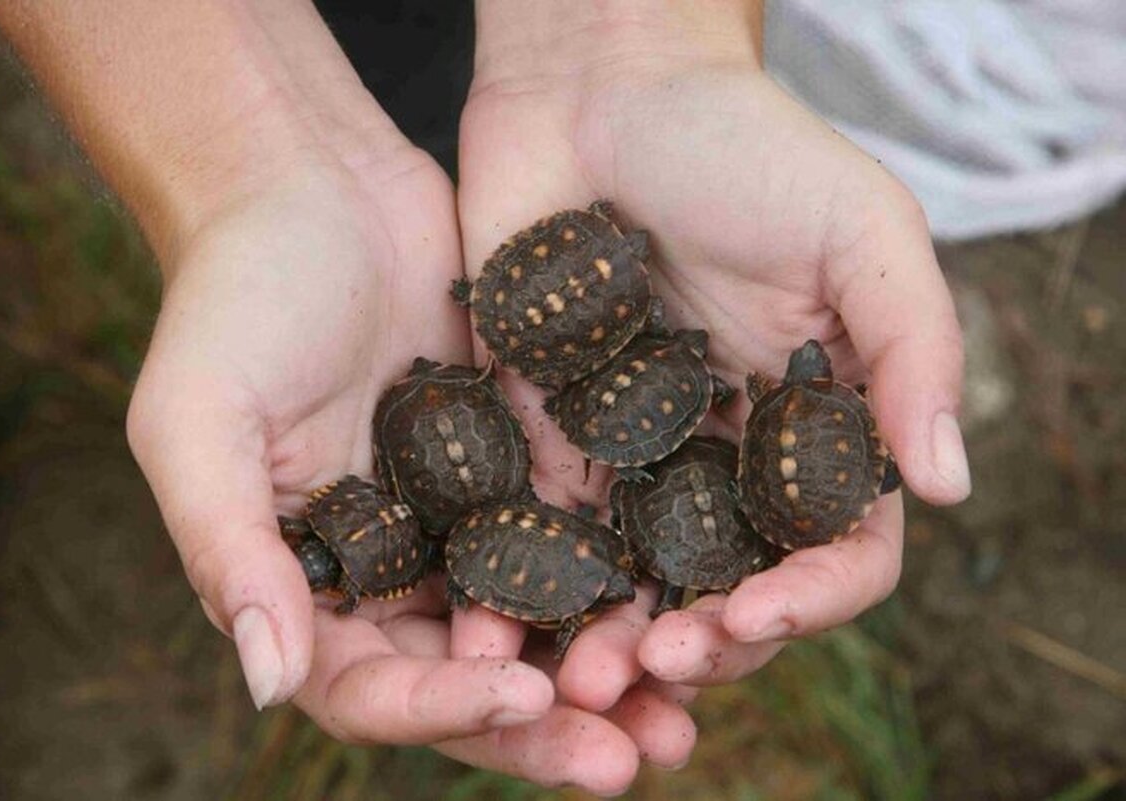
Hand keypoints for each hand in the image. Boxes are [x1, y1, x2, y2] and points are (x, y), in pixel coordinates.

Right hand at [125, 148, 694, 793]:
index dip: (445, 704)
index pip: (372, 684)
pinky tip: (690, 600)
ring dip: (605, 674)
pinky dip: (623, 578)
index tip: (523, 694)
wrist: (313, 186)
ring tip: (681, 711)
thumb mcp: (200, 420)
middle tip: (632, 756)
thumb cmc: (235, 296)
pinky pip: (575, 536)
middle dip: (548, 726)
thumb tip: (268, 683)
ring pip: (537, 624)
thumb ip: (228, 549)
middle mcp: (389, 569)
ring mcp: (460, 519)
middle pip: (471, 679)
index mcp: (308, 582)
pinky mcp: (519, 462)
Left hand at [455, 3, 969, 697]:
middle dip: (693, 645)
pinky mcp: (539, 435)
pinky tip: (489, 626)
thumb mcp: (861, 232)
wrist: (599, 88)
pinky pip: (530, 529)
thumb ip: (913, 354)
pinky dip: (514, 586)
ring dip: (601, 643)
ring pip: (625, 583)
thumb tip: (948, 487)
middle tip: (645, 671)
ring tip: (566, 680)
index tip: (749, 618)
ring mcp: (629, 455)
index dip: (804, 602)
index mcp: (813, 428)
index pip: (830, 552)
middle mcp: (725, 458)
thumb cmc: (745, 145)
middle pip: (723, 590)